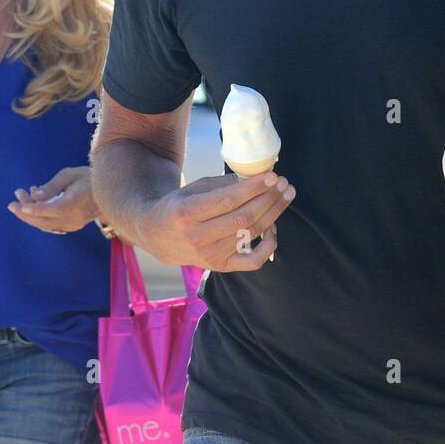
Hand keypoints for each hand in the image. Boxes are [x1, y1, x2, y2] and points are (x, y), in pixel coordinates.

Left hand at [8, 167, 100, 233]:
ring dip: (30, 213)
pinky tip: (35, 200)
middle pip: (46, 221)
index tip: (21, 206)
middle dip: (25, 213)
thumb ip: (52, 186)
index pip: (56, 208)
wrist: (110, 192)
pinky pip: (50, 224)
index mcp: (79, 200)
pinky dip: (38, 215)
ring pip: (46, 224)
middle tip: (12, 203)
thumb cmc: (89, 178)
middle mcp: (77, 215)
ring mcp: (75, 224)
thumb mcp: (71, 174)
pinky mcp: (72, 226)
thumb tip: (35, 196)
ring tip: (21, 197)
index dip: (38, 208)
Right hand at [138, 172, 293, 270]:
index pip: (228, 201)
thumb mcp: (194, 188)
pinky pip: (253, 261)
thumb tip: (258, 178)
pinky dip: (269, 244)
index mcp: (187, 213)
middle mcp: (197, 237)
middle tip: (285, 183)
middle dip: (269, 198)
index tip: (273, 176)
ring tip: (286, 195)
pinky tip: (274, 226)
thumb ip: (224, 184)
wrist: (158, 235)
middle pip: (243, 218)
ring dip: (273, 213)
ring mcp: (210, 256)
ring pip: (251, 234)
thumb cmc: (180, 206)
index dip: (254, 188)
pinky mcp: (220, 267)